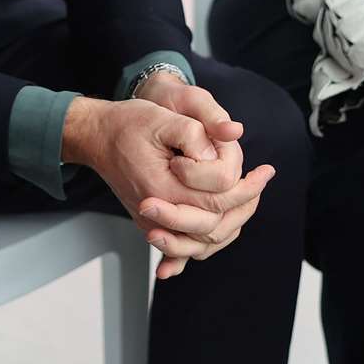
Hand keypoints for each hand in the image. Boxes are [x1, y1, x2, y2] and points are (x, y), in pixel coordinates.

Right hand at [131, 72, 271, 276]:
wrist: (97, 136)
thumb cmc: (128, 124)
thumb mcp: (163, 117)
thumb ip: (195, 134)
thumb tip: (226, 144)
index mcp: (163, 189)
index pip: (217, 202)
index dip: (246, 188)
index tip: (266, 170)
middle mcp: (157, 214)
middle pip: (214, 228)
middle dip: (245, 204)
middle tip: (263, 179)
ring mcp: (153, 223)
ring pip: (202, 241)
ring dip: (231, 223)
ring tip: (251, 197)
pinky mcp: (152, 222)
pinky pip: (183, 245)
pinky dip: (204, 243)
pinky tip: (221, 233)